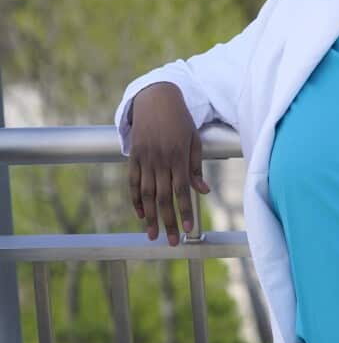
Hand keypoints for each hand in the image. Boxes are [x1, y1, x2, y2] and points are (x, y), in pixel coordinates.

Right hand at [127, 82, 208, 245]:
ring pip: (146, 194)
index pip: (182, 191)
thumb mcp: (194, 141)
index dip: (186, 211)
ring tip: (153, 236)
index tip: (189, 229)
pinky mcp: (133, 157)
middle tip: (172, 242)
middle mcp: (160, 160)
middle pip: (163, 198)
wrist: (156, 100)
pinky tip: (140, 215)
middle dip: (168, 221)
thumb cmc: (181, 121)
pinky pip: (133, 182)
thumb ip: (196, 167)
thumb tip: (203, 192)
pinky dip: (135, 200)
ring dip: (150, 217)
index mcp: (178, 157)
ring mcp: (145, 159)